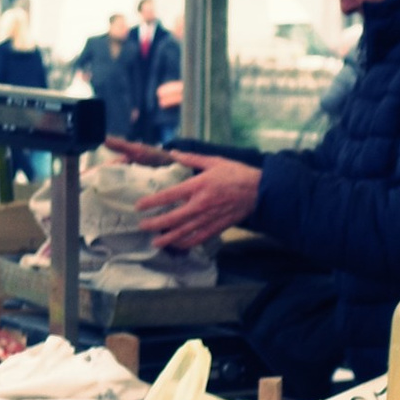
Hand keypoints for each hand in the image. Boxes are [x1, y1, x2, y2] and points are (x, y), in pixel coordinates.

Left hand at [139, 154, 261, 252]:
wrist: (260, 191)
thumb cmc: (236, 173)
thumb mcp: (214, 161)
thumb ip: (192, 159)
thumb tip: (173, 154)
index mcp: (198, 186)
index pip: (169, 195)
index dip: (152, 202)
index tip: (139, 206)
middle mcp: (201, 205)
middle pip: (173, 218)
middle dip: (155, 223)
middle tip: (142, 226)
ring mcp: (209, 218)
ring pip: (184, 232)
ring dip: (168, 238)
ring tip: (155, 242)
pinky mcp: (218, 227)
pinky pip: (199, 238)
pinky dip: (187, 244)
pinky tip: (178, 246)